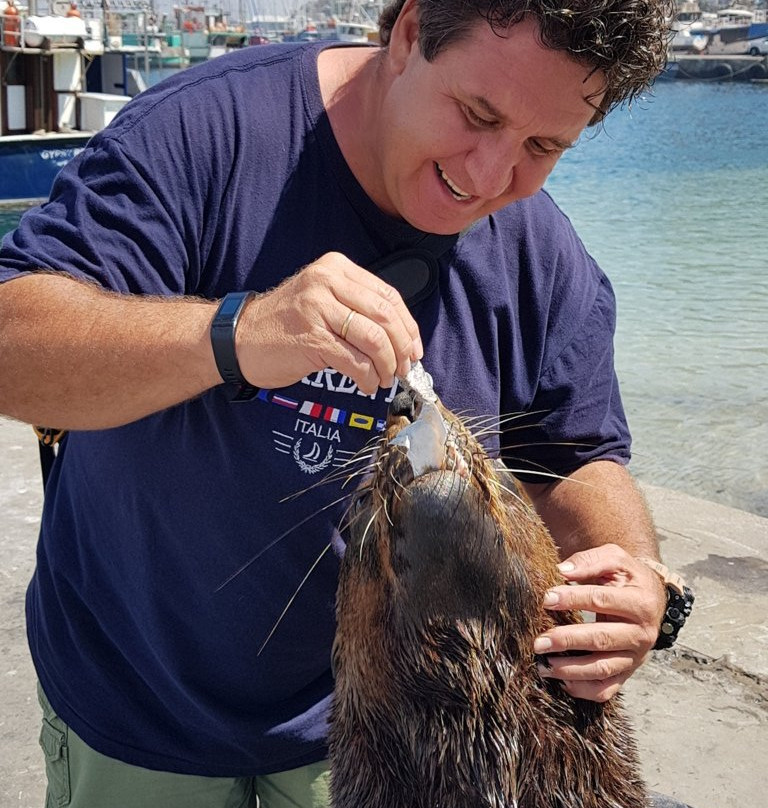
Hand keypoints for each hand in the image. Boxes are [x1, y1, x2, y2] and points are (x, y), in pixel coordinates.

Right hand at [235, 252, 422, 393]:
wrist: (238, 337)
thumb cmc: (284, 323)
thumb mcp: (321, 298)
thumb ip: (355, 305)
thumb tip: (399, 336)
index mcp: (336, 268)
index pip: (388, 295)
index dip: (408, 326)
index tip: (414, 348)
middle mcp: (327, 282)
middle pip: (385, 316)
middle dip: (402, 348)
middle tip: (403, 368)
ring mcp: (318, 309)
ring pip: (374, 339)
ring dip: (387, 365)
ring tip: (384, 379)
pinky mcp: (311, 339)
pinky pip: (355, 361)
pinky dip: (368, 377)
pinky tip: (367, 385)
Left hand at [533, 543, 665, 701]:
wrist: (649, 598)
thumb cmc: (625, 577)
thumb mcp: (614, 558)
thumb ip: (590, 561)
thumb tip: (562, 571)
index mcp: (641, 602)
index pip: (602, 600)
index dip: (573, 599)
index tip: (546, 598)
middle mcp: (642, 633)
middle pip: (602, 639)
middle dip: (567, 640)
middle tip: (539, 642)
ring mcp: (636, 657)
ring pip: (603, 668)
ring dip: (571, 670)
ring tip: (543, 665)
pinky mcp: (627, 672)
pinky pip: (606, 688)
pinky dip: (584, 690)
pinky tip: (561, 682)